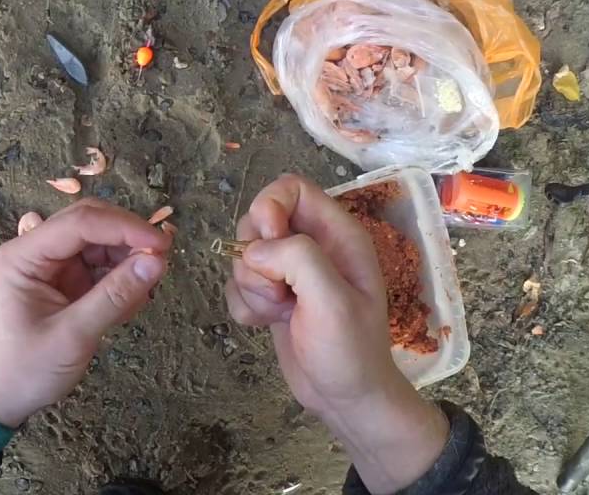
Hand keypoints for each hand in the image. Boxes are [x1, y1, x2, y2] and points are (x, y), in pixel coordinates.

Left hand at [0, 199, 171, 427]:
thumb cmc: (24, 370)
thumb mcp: (72, 335)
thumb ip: (115, 296)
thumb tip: (157, 261)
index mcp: (23, 255)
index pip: (80, 222)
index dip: (124, 227)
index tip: (162, 244)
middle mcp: (35, 251)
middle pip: (89, 224)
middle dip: (127, 238)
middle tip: (161, 262)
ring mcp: (49, 267)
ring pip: (97, 244)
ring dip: (125, 261)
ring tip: (142, 294)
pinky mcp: (62, 283)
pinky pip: (97, 268)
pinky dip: (118, 280)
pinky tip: (129, 304)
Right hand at [224, 175, 447, 493]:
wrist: (347, 400)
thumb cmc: (350, 351)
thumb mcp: (332, 300)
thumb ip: (296, 258)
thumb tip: (256, 249)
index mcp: (337, 235)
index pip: (291, 188)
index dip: (269, 206)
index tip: (266, 240)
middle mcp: (313, 246)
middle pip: (258, 221)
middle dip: (255, 257)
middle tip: (279, 291)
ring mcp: (289, 272)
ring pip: (244, 255)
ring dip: (250, 287)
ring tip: (280, 312)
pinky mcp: (271, 296)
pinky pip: (238, 284)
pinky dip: (244, 305)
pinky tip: (266, 325)